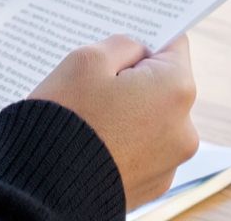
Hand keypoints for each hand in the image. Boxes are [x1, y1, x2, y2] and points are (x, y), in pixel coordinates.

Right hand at [28, 34, 198, 208]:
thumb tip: (137, 53)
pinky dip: (124, 143)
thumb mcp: (87, 59)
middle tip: (95, 86)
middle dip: (134, 80)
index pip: (172, 46)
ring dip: (129, 114)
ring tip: (91, 119)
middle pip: (162, 85)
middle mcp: (184, 128)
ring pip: (152, 119)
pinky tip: (94, 143)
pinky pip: (142, 150)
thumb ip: (122, 44)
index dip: (145, 41)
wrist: (45, 190)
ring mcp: (170, 162)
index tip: (123, 46)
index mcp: (176, 89)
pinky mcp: (153, 186)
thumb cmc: (67, 119)